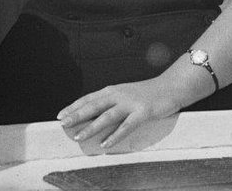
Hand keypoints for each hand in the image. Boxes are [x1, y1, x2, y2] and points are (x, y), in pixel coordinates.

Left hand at [57, 77, 188, 149]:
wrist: (171, 87)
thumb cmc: (147, 93)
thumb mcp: (126, 94)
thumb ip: (111, 103)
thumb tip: (94, 115)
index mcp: (113, 90)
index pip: (89, 98)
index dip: (74, 106)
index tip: (60, 115)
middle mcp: (119, 95)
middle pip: (94, 105)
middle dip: (76, 115)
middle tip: (62, 124)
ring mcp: (130, 103)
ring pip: (107, 116)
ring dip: (91, 127)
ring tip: (78, 136)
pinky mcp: (143, 113)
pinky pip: (126, 127)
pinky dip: (115, 136)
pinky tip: (105, 144)